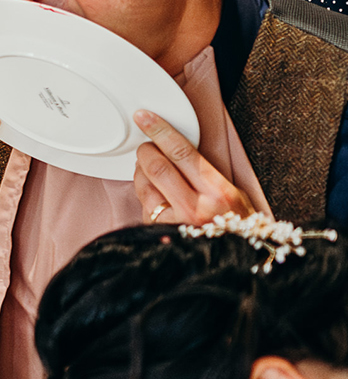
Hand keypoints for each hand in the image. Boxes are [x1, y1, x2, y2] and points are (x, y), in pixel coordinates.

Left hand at [132, 111, 254, 225]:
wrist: (237, 261)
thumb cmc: (238, 224)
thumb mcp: (233, 193)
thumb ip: (205, 172)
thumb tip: (175, 149)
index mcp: (219, 193)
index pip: (182, 153)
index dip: (160, 131)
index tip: (145, 117)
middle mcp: (196, 209)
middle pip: (157, 167)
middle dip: (146, 150)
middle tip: (146, 145)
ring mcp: (176, 224)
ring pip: (144, 186)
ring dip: (140, 171)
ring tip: (149, 168)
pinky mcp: (160, 235)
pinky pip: (144, 206)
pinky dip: (145, 194)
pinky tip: (154, 193)